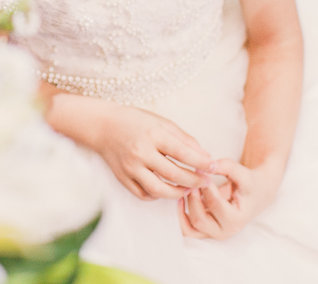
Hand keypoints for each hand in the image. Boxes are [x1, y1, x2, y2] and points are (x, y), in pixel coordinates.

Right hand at [75, 97, 213, 199]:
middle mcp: (141, 152)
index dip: (202, 163)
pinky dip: (157, 196)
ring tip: (188, 190)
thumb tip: (206, 157)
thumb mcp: (162, 122)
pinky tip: (166, 189)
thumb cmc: (136, 121)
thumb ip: (184, 139)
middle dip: (195, 181)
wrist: (103, 126)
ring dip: (178, 193)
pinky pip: (143, 194)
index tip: (214, 167)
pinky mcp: (122, 178)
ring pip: (159, 190)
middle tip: (206, 182)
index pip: (184, 154)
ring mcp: (130, 167)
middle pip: (174, 174)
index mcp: (153, 134)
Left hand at [178, 158, 281, 238]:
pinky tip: (180, 198)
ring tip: (185, 188)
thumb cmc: (249, 183)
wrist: (255, 193)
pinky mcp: (205, 231)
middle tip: (191, 178)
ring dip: (182, 209)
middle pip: (199, 219)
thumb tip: (204, 165)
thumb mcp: (242, 173)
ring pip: (190, 228)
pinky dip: (180, 216)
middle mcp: (224, 232)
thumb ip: (226, 167)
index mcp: (236, 220)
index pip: (214, 204)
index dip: (204, 185)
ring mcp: (213, 233)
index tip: (200, 169)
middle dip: (192, 197)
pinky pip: (187, 229)